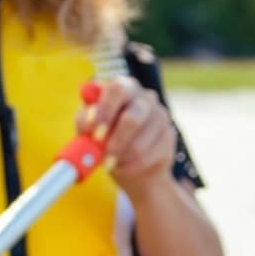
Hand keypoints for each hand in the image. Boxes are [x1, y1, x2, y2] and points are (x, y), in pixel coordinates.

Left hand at [78, 77, 178, 195]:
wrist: (128, 160)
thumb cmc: (103, 136)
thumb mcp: (88, 127)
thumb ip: (85, 121)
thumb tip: (89, 120)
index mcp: (123, 88)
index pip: (118, 90)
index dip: (106, 111)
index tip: (96, 133)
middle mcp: (145, 98)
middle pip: (133, 117)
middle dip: (116, 141)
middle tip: (103, 156)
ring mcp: (161, 117)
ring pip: (140, 144)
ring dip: (121, 158)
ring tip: (109, 162)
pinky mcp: (169, 138)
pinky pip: (148, 158)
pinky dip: (131, 167)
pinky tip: (124, 166)